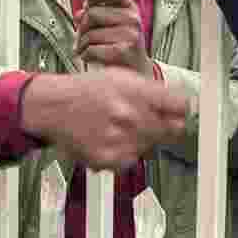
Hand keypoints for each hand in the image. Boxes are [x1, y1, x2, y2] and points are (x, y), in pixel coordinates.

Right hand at [21, 66, 187, 169]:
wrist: (54, 107)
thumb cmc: (87, 90)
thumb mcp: (122, 77)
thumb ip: (154, 92)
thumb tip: (183, 105)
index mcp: (137, 91)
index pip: (181, 107)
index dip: (181, 111)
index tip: (179, 113)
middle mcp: (131, 116)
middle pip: (171, 131)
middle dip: (163, 126)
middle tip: (145, 120)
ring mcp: (121, 140)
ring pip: (151, 147)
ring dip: (142, 140)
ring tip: (120, 127)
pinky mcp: (109, 159)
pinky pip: (131, 160)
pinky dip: (125, 153)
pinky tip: (111, 138)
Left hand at [76, 0, 152, 77]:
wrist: (136, 71)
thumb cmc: (121, 46)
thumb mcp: (112, 25)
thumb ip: (95, 16)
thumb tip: (78, 15)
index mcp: (129, 7)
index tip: (88, 6)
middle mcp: (132, 18)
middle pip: (91, 14)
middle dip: (82, 28)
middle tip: (83, 37)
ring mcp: (130, 34)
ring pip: (89, 34)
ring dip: (82, 45)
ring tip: (88, 50)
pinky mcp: (123, 51)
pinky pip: (91, 49)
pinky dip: (86, 55)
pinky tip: (91, 57)